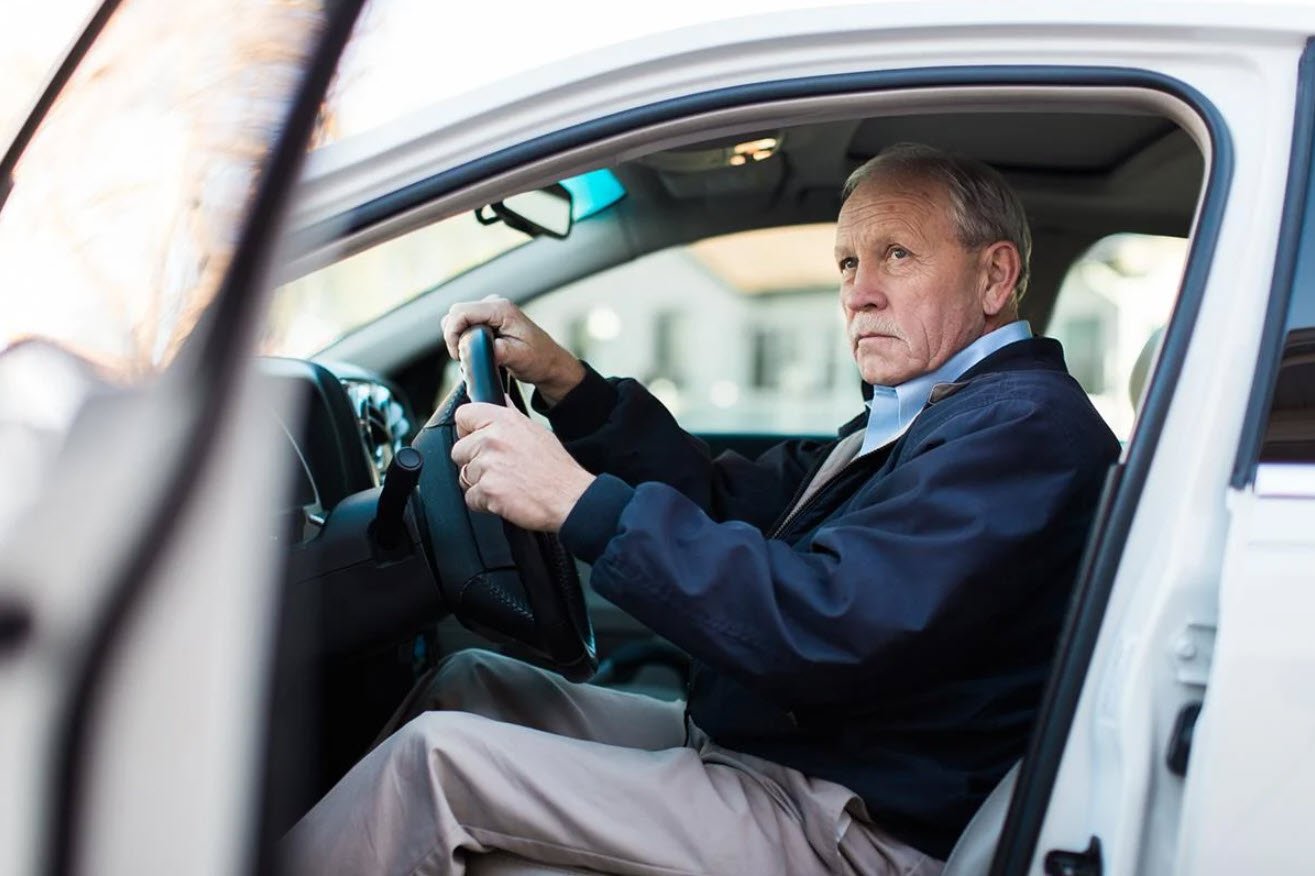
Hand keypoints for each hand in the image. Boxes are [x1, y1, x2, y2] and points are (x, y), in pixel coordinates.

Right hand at [441, 295, 584, 404]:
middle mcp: (494, 303)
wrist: (550, 362)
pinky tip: (476, 351)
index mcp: (501, 309)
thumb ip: (496, 351)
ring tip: (473, 355)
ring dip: (458, 338)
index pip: (461, 312)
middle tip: (465, 358)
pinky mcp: (488, 318)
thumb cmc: (538, 359)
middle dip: (454, 337)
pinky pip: (465, 324)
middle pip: (455, 313)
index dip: (452, 333)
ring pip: (457, 318)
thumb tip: (475, 348)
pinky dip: (463, 338)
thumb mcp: (518, 357)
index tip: (458, 354)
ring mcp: (490, 310)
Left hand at [451, 402, 595, 531]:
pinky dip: (484, 503)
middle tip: (498, 469)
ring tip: (506, 484)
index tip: (475, 440)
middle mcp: (493, 439)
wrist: (569, 497)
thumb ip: (511, 416)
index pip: (463, 415)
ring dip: (480, 484)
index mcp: (504, 421)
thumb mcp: (536, 431)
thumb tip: (500, 402)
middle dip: (473, 462)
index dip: (467, 430)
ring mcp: (488, 465)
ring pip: (464, 476)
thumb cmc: (556, 468)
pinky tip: (505, 498)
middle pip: (458, 450)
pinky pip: (470, 498)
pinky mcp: (487, 490)